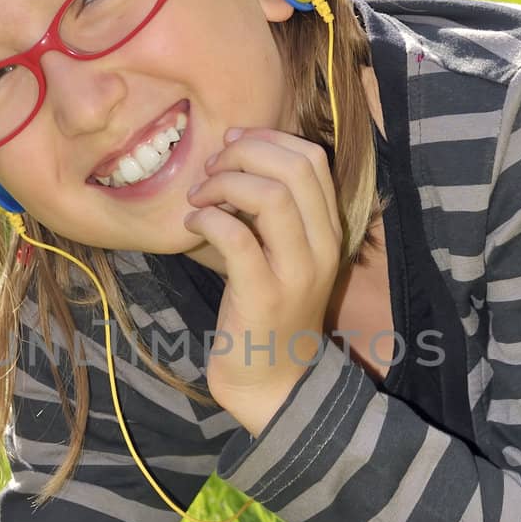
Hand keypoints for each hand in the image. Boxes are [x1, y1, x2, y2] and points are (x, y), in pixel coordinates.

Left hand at [183, 128, 343, 427]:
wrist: (273, 381)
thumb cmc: (267, 313)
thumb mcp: (281, 254)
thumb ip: (272, 211)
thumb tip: (237, 156)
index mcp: (329, 231)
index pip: (312, 160)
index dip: (267, 140)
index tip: (231, 145)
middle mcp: (322, 246)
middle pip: (294, 168)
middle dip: (244, 154)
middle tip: (210, 169)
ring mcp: (296, 271)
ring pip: (270, 195)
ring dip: (224, 184)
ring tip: (199, 199)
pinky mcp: (264, 294)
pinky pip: (236, 236)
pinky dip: (207, 219)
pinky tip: (191, 225)